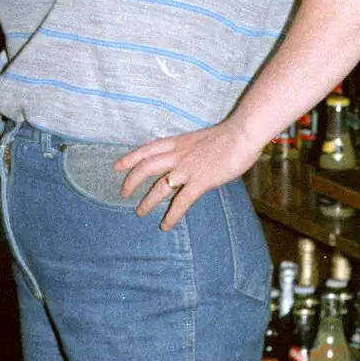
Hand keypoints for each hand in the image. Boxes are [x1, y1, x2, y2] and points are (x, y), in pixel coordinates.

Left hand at [114, 120, 262, 230]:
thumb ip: (190, 150)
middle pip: (146, 167)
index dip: (130, 158)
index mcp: (178, 142)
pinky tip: (165, 226)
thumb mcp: (200, 139)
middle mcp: (177, 155)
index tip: (117, 166)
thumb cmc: (228, 136)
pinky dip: (171, 215)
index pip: (147, 149)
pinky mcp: (200, 182)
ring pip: (159, 187)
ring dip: (147, 201)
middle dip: (132, 181)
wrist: (241, 134)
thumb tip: (188, 161)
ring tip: (139, 212)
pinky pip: (181, 202)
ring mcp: (187, 169)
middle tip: (123, 193)